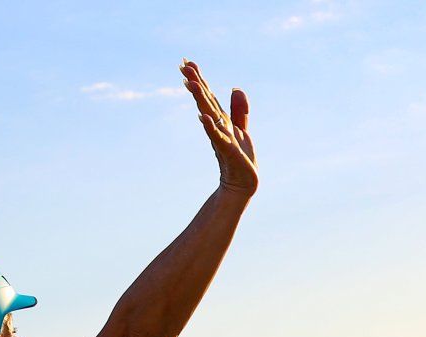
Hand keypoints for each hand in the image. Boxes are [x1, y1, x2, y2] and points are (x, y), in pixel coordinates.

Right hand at [181, 61, 256, 196]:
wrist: (243, 185)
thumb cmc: (240, 160)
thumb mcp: (241, 130)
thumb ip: (239, 111)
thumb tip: (236, 87)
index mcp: (220, 121)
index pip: (208, 97)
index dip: (199, 79)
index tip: (187, 62)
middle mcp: (217, 127)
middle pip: (205, 102)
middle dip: (195, 83)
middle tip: (183, 65)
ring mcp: (221, 138)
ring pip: (209, 115)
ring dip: (200, 100)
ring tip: (191, 83)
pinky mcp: (228, 151)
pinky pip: (218, 137)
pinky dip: (211, 127)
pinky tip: (204, 117)